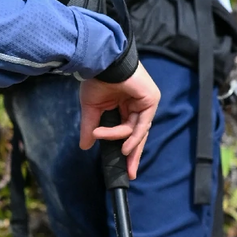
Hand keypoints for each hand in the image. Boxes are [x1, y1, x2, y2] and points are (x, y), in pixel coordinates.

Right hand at [79, 63, 160, 179]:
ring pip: (136, 131)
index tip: (123, 168)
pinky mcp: (151, 100)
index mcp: (124, 106)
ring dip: (120, 138)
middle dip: (133, 155)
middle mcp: (137, 105)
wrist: (102, 63)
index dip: (125, 149)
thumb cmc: (97, 80)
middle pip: (138, 135)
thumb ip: (90, 128)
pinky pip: (142, 125)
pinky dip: (133, 136)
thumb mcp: (91, 109)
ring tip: (110, 143)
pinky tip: (124, 146)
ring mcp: (146, 103)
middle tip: (130, 173)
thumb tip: (84, 146)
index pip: (128, 131)